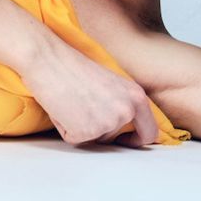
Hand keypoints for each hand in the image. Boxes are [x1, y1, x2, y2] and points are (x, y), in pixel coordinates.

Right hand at [19, 36, 159, 147]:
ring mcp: (107, 123)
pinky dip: (65, 128)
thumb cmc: (74, 67)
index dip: (138, 140)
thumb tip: (125, 123)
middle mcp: (126, 111)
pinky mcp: (86, 132)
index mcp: (137, 97)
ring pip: (94, 139)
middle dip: (99, 130)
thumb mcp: (112, 83)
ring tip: (71, 102)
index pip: (150, 132)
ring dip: (80, 126)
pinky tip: (62, 108)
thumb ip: (123, 103)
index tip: (126, 139)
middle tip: (83, 108)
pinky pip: (75, 139)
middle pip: (115, 137)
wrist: (49, 60)